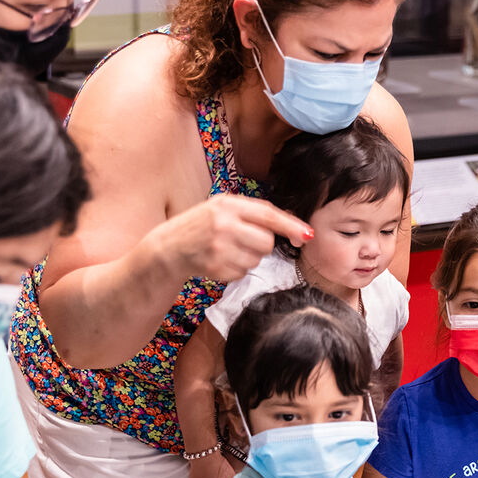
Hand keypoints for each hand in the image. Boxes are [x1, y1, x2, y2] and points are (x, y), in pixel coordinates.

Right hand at [150, 195, 312, 282]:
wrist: (169, 246)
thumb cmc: (202, 225)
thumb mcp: (222, 208)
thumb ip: (254, 213)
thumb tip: (293, 227)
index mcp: (227, 204)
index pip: (268, 215)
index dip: (291, 226)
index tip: (308, 235)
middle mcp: (223, 224)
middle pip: (266, 242)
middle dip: (261, 245)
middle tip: (241, 240)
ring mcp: (219, 248)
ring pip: (256, 260)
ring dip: (248, 258)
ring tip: (227, 249)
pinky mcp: (216, 268)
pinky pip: (243, 273)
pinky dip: (236, 269)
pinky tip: (220, 260)